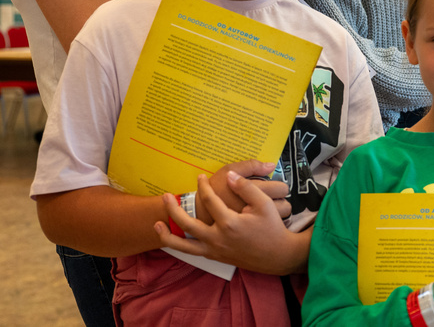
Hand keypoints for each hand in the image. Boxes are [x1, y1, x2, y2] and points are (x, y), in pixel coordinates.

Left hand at [155, 170, 308, 274]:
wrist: (277, 255)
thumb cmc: (271, 228)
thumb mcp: (264, 204)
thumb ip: (246, 188)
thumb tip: (229, 177)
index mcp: (229, 223)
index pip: (210, 201)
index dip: (203, 187)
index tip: (200, 177)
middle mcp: (217, 239)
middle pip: (187, 224)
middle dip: (174, 209)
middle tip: (166, 196)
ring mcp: (214, 250)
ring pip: (184, 245)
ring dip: (167, 235)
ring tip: (156, 224)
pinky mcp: (215, 256)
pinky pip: (191, 252)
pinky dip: (179, 246)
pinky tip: (173, 239)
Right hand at [196, 160, 279, 223]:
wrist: (197, 215)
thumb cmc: (213, 191)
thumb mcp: (226, 171)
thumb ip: (249, 166)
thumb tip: (270, 166)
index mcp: (253, 193)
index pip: (281, 189)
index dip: (280, 186)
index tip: (275, 186)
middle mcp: (256, 212)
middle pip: (286, 207)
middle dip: (282, 202)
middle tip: (276, 199)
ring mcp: (254, 226)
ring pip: (280, 221)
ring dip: (278, 215)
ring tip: (269, 210)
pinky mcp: (251, 235)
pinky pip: (271, 231)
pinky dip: (270, 225)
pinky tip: (262, 220)